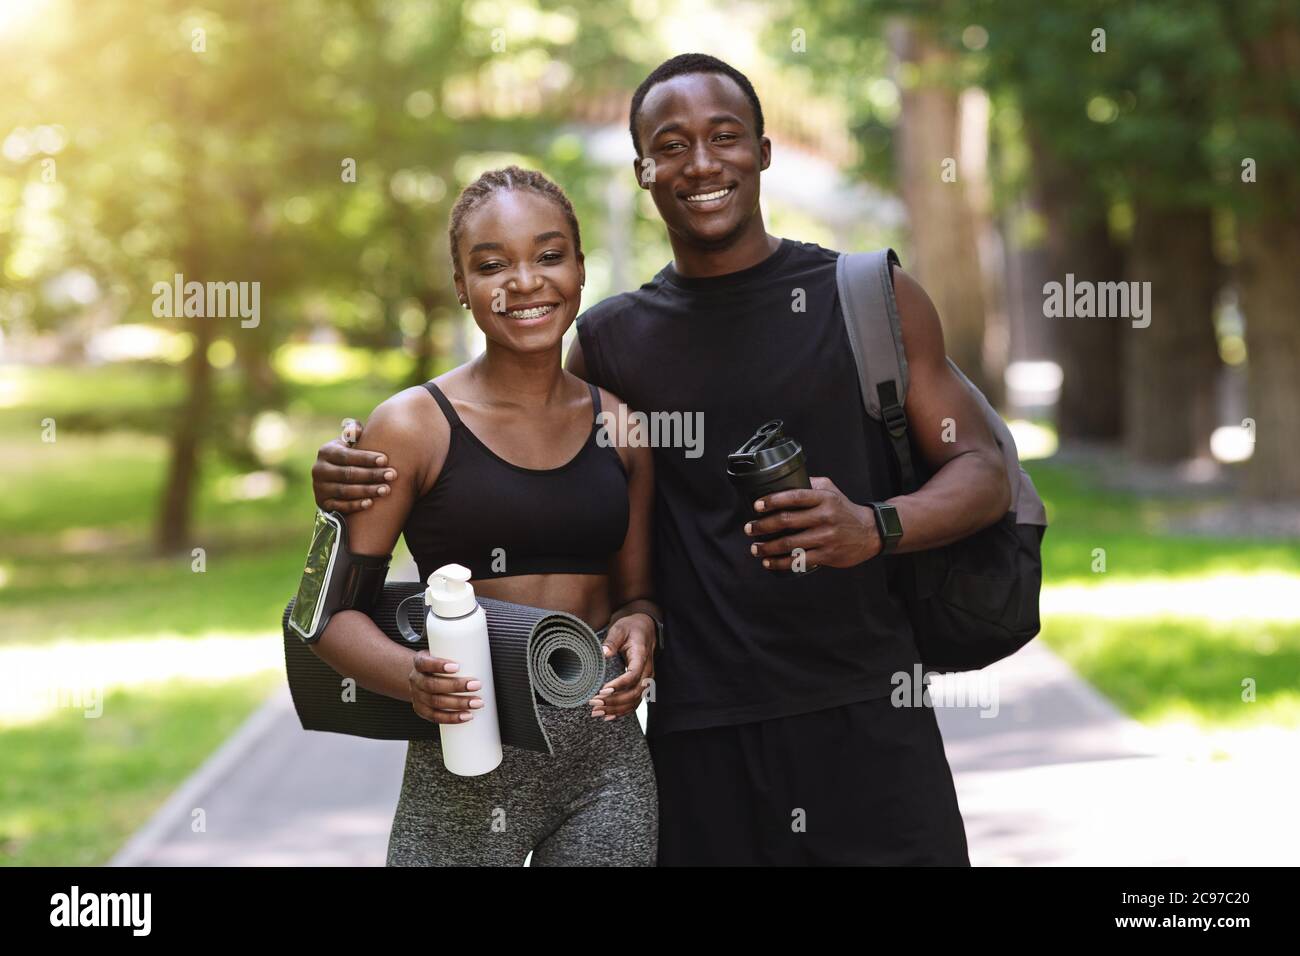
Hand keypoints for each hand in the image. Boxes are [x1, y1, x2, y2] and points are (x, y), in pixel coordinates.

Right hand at [311, 419, 397, 513]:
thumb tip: (357, 428)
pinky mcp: (323, 503)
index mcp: (326, 452)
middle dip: (372, 474)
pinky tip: (370, 503)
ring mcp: (320, 488)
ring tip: (386, 490)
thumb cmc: (347, 458)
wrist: (331, 481)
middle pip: (348, 474)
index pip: (347, 456)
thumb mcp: (346, 444)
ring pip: (345, 491)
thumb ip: (352, 434)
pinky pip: (340, 506)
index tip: (385, 460)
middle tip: (392, 475)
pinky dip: (355, 505)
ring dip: (367, 490)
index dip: (366, 458)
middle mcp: (319, 470)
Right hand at [408, 651, 484, 723]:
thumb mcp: (440, 653)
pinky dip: (452, 718)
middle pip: (433, 685)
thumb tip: (484, 653)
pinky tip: (466, 716)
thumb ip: (456, 653)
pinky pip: (435, 717)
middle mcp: (416, 680)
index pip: (424, 663)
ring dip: (458, 704)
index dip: (439, 665)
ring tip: (476, 702)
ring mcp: (417, 697)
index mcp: (419, 663)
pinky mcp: (422, 710)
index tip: (457, 666)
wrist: (419, 677)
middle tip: (476, 685)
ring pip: (436, 702)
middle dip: (456, 686)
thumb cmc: (436, 665)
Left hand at [590, 613, 655, 719]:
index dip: (618, 685)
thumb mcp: (620, 629)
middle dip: (614, 701)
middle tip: (594, 703)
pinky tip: (608, 716)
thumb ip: (612, 641)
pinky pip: (635, 702)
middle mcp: (647, 671)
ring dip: (616, 709)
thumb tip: (604, 652)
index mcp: (642, 656)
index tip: (602, 690)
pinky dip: (622, 711)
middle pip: (634, 692)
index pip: (632, 675)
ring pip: (635, 701)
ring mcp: (646, 680)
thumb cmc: (631, 628)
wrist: (646, 629)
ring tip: (597, 712)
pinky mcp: (642, 685)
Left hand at [744, 476, 881, 571]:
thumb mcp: (831, 490)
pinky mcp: (827, 555)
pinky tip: (769, 562)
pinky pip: (799, 561)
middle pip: (786, 521)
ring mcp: (826, 537)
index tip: (757, 506)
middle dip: (763, 526)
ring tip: (755, 547)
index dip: (772, 501)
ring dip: (768, 547)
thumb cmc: (844, 509)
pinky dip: (780, 563)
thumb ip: (810, 484)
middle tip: (749, 528)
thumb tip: (785, 480)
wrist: (870, 532)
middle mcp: (824, 517)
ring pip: (789, 543)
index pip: (794, 496)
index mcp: (823, 498)